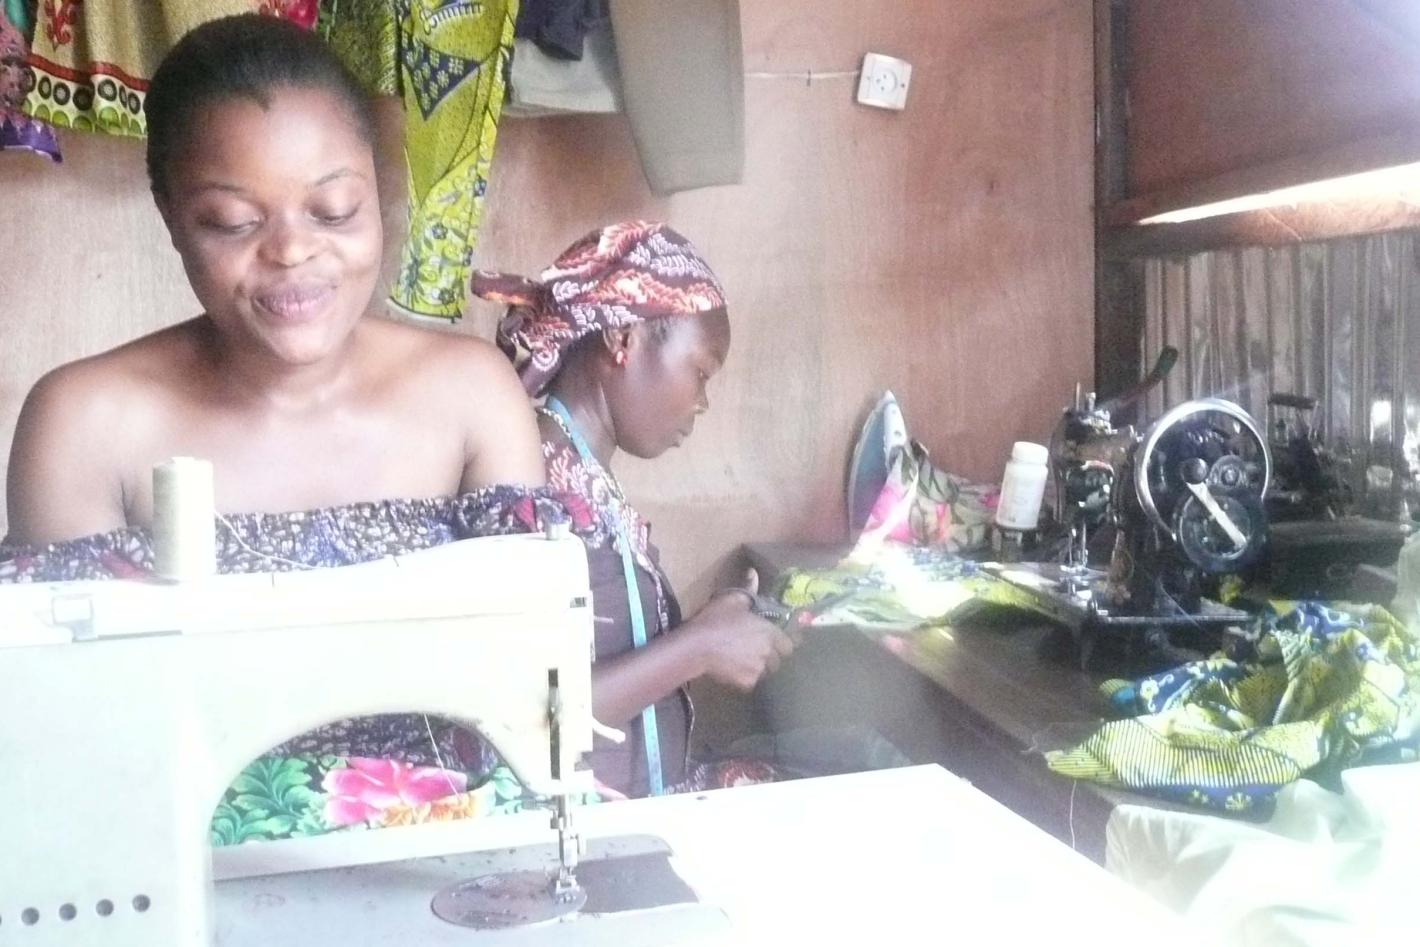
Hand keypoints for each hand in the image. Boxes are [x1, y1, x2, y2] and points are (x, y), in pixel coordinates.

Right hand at [684, 569, 798, 690]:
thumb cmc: (716, 620)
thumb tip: (753, 573)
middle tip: (756, 650)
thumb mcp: (731, 600)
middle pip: (778, 660)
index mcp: (769, 632)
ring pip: (766, 671)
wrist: (696, 647)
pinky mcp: (747, 683)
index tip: (775, 641)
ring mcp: (758, 670)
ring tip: (745, 660)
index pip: (789, 644)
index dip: (782, 643)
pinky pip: (752, 681)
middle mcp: (768, 652)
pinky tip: (735, 669)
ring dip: (759, 667)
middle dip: (771, 656)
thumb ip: (748, 588)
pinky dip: (746, 677)